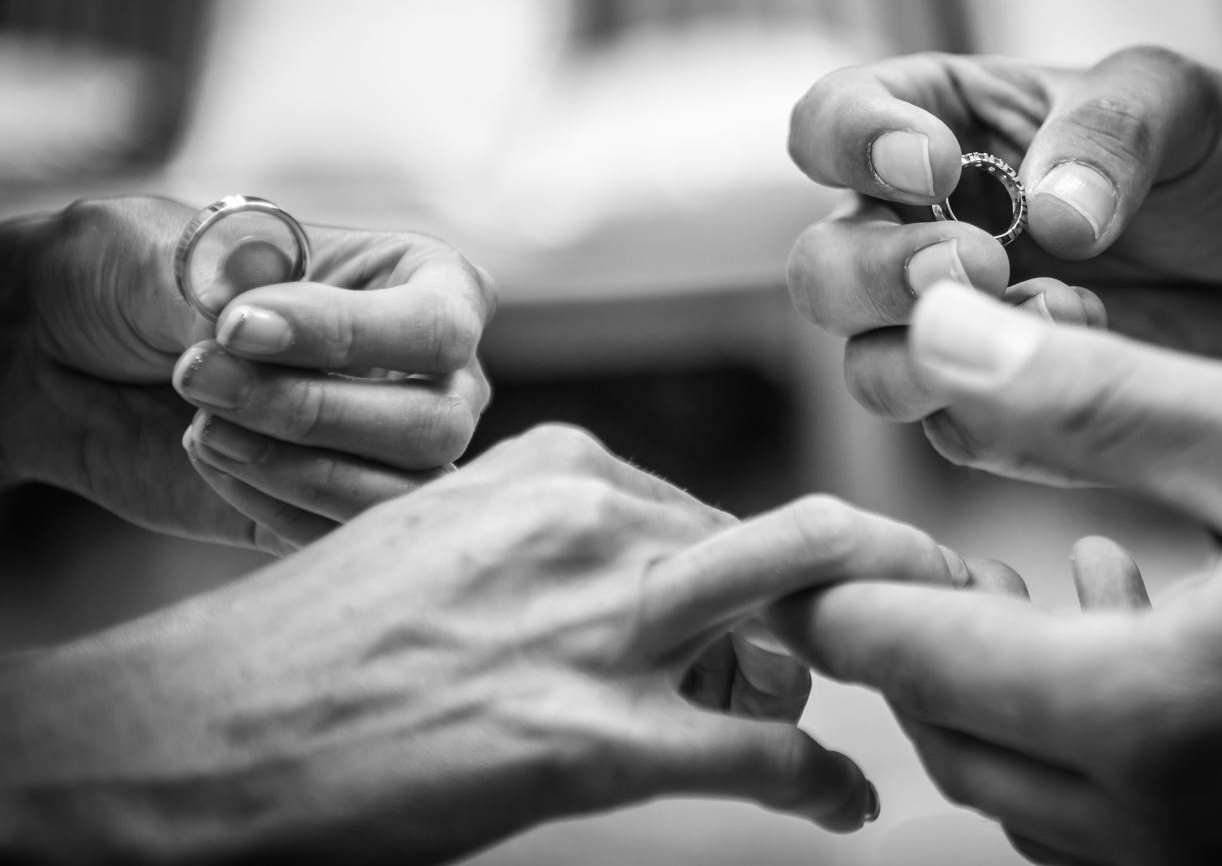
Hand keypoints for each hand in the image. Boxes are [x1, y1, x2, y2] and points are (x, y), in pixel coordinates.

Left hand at [0, 196, 493, 553]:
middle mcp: (428, 370)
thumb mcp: (159, 247)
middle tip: (197, 377)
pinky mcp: (335, 509)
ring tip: (199, 424)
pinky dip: (270, 503)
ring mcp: (390, 445)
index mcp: (416, 280)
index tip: (238, 326)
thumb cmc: (128, 277)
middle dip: (310, 410)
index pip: (440, 326)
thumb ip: (221, 270)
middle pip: (436, 424)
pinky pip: (343, 537)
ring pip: (403, 491)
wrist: (56, 354)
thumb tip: (263, 303)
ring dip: (293, 465)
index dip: (350, 335)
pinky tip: (208, 457)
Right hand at [0, 425, 975, 862]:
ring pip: (806, 602)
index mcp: (556, 469)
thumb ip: (577, 560)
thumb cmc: (325, 648)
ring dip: (878, 648)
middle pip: (795, 535)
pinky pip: (761, 744)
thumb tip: (703, 628)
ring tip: (899, 702)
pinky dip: (823, 775)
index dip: (770, 576)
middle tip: (965, 592)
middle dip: (895, 567)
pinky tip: (843, 800)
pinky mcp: (590, 733)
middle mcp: (592, 521)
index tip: (819, 602)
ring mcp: (597, 623)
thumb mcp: (457, 552)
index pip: (717, 511)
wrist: (205, 731)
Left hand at [770, 283, 1221, 863]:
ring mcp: (1205, 864)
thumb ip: (1093, 401)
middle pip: (942, 736)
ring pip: (1011, 788)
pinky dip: (1063, 730)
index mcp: (1146, 716)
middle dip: (903, 639)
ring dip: (980, 687)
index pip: (906, 659)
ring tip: (1009, 579)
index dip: (838, 585)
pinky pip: (1096, 820)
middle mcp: (1159, 823)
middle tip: (914, 542)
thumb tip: (937, 337)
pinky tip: (1117, 621)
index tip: (813, 530)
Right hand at [785, 48, 1221, 422]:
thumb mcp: (1178, 99)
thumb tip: (1050, 217)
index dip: (850, 144)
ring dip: (938, 355)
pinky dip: (1008, 410)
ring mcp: (951, 333)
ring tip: (1057, 310)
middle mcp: (915, 235)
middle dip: (880, 274)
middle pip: (822, 270)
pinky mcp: (998, 411)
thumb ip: (1112, 129)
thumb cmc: (1213, 157)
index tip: (929, 164)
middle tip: (978, 263)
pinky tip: (1089, 355)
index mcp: (932, 127)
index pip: (828, 124)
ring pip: (868, 368)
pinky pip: (956, 432)